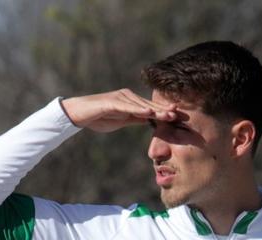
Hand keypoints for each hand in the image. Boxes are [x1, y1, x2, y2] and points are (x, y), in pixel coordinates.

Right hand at [59, 89, 177, 132]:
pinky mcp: (111, 102)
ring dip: (156, 110)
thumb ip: (136, 118)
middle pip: (150, 104)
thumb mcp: (123, 120)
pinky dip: (138, 109)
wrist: (80, 114)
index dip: (165, 112)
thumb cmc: (100, 117)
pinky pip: (127, 106)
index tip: (180, 117)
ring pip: (141, 105)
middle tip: (181, 114)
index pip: (151, 107)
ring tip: (170, 115)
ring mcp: (120, 97)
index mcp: (131, 102)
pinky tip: (148, 112)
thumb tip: (151, 120)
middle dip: (165, 110)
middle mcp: (128, 96)